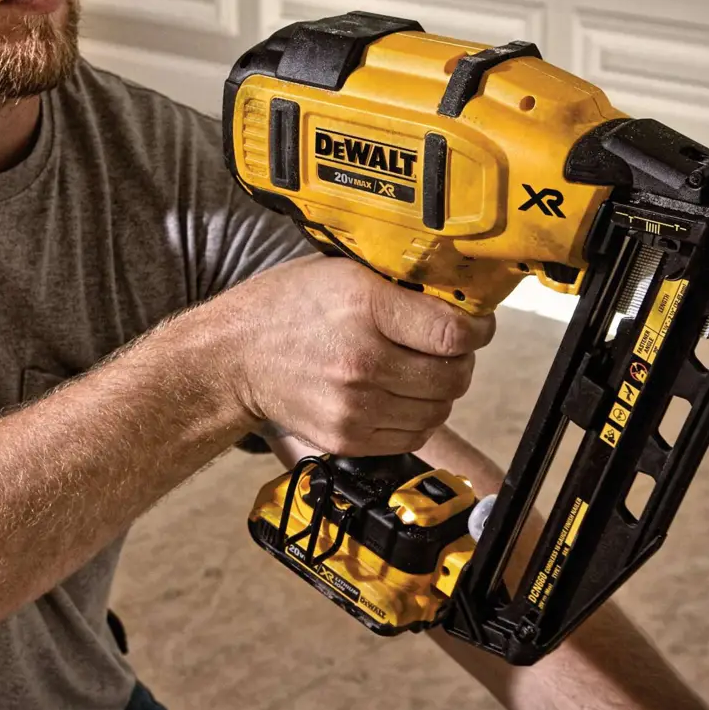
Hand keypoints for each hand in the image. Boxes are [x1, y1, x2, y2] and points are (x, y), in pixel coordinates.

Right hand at [217, 255, 493, 456]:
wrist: (232, 358)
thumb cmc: (283, 307)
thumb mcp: (339, 271)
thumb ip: (396, 286)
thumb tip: (455, 298)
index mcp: (363, 307)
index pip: (453, 332)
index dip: (476, 330)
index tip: (475, 325)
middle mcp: (362, 360)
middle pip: (453, 375)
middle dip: (458, 360)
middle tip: (444, 348)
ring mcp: (355, 406)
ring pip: (439, 409)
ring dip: (439, 391)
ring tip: (416, 372)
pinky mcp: (348, 438)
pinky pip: (412, 435)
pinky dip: (416, 418)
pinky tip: (397, 396)